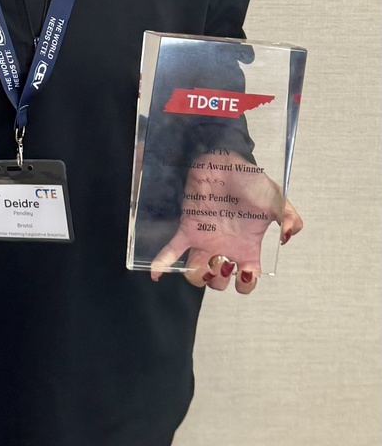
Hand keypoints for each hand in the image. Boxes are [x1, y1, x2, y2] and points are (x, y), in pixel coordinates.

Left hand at [150, 153, 302, 293]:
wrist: (226, 160)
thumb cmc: (251, 180)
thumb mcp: (276, 198)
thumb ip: (290, 218)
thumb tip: (286, 238)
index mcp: (247, 247)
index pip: (246, 281)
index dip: (246, 285)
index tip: (244, 271)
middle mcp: (225, 248)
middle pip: (219, 281)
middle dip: (219, 281)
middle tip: (221, 263)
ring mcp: (205, 240)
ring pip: (196, 272)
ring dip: (198, 275)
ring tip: (206, 261)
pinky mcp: (188, 228)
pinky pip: (172, 250)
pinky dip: (162, 263)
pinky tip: (155, 273)